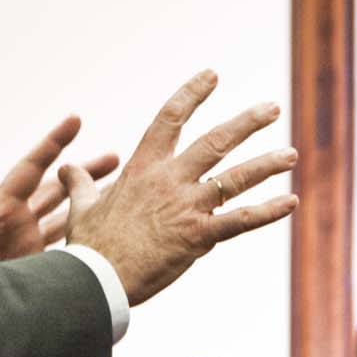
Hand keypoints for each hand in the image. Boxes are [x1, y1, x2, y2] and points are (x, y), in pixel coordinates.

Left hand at [0, 114, 117, 267]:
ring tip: (121, 188)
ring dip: (91, 200)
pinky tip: (109, 228)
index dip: (53, 143)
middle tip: (117, 158)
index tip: (76, 120)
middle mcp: (18, 219)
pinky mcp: (37, 262)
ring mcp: (28, 240)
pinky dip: (86, 231)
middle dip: (85, 171)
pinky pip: (66, 240)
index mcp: (3, 207)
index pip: (32, 167)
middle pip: (57, 187)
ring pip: (67, 213)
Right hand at [63, 71, 297, 305]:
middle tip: (271, 108)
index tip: (212, 76)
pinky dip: (268, 211)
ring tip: (291, 154)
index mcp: (142, 168)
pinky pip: (241, 220)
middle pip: (214, 141)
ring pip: (235, 178)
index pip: (169, 118)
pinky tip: (291, 201)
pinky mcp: (199, 237)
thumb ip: (79, 183)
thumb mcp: (81, 208)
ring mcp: (186, 207)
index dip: (192, 94)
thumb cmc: (88, 246)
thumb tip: (65, 168)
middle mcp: (169, 180)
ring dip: (267, 164)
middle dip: (247, 122)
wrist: (97, 279)